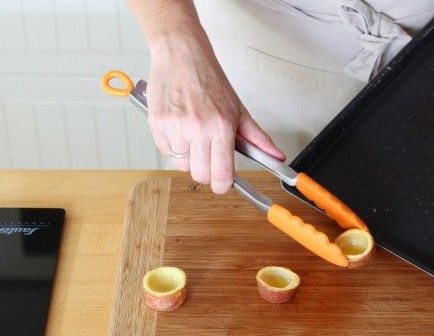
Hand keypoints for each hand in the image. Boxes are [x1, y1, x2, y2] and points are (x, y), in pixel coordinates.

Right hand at [146, 31, 284, 193]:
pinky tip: (179, 126)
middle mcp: (198, 128)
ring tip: (193, 134)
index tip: (224, 182)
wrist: (181, 54)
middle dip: (206, 171)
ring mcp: (175, 127)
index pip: (222, 174)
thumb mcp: (238, 109)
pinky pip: (165, 151)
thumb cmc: (209, 79)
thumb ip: (258, 138)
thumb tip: (276, 156)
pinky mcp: (157, 124)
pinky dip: (172, 145)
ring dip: (188, 156)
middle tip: (209, 154)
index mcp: (221, 126)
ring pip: (181, 165)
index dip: (223, 185)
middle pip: (200, 175)